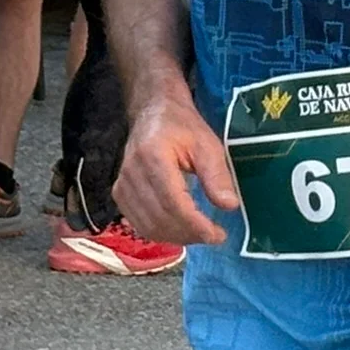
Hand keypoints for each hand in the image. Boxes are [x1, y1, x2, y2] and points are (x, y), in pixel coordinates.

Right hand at [112, 76, 239, 244]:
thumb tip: (229, 206)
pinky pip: (139, 224)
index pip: (173, 203)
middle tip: (213, 235)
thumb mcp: (207, 144)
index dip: (196, 225)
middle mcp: (132, 173)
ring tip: (199, 233)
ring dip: (177, 237)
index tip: (218, 235)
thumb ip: (217, 175)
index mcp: (153, 157)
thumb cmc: (182, 125)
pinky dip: (161, 233)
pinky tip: (180, 229)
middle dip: (190, 234)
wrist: (152, 111)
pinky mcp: (119, 193)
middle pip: (160, 219)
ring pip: (149, 226)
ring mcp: (122, 185)